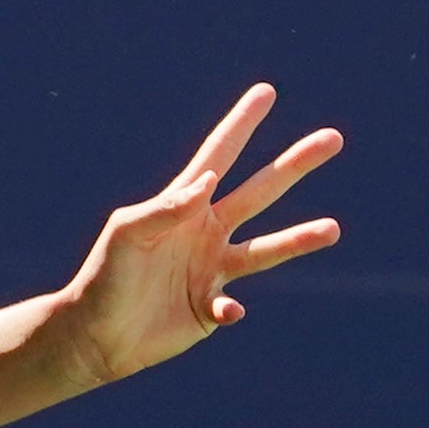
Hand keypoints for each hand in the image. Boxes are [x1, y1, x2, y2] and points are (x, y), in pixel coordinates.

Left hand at [44, 84, 343, 387]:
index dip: (242, 123)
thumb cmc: (104, 276)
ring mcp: (212, 269)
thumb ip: (165, 208)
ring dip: (299, 238)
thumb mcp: (127, 234)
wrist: (94, 335)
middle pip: (261, 190)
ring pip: (266, 250)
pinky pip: (232, 307)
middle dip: (295, 164)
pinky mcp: (211, 309)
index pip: (219, 155)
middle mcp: (206, 231)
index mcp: (184, 205)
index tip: (266, 91)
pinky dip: (232, 310)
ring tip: (333, 228)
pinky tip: (226, 311)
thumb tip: (209, 182)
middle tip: (334, 137)